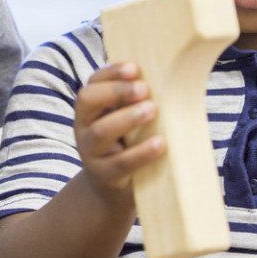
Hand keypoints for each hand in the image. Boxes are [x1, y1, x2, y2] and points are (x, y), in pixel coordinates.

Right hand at [73, 62, 165, 205]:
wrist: (113, 189)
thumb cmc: (127, 144)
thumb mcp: (125, 120)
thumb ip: (137, 102)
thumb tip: (173, 76)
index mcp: (89, 109)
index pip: (93, 82)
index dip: (112, 73)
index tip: (136, 69)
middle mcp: (83, 127)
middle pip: (87, 101)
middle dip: (116, 91)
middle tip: (145, 90)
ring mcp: (90, 153)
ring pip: (100, 132)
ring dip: (127, 118)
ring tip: (152, 110)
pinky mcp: (104, 176)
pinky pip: (121, 163)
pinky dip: (141, 152)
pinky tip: (160, 144)